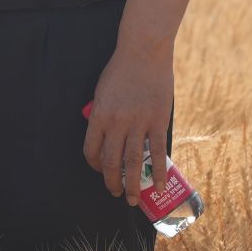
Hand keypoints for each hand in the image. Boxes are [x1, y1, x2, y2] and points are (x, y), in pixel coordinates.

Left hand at [82, 41, 174, 204]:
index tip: (99, 170)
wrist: (144, 52)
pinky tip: (159, 186)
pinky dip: (159, 172)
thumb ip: (103, 114)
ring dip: (132, 184)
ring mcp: (138, 123)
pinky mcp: (158, 121)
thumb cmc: (121, 69)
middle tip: (115, 192)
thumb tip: (106, 134)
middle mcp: (117, 123)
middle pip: (111, 161)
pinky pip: (157, 153)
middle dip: (111, 182)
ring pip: (134, 162)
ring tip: (132, 198)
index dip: (94, 165)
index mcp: (99, 115)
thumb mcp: (102, 91)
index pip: (91, 150)